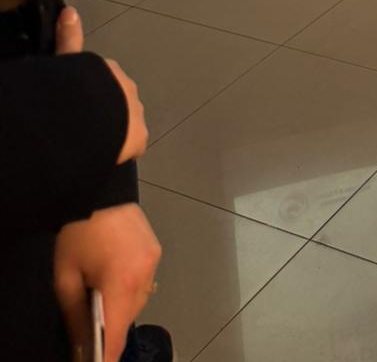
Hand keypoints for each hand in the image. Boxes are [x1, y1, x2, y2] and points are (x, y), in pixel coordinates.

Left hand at [54, 203, 161, 361]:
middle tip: (91, 327)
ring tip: (101, 298)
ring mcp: (154, 261)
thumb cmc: (79, 232)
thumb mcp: (66, 276)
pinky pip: (144, 282)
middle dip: (111, 327)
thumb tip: (81, 342)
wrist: (102, 187)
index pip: (118, 333)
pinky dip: (129, 289)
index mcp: (122, 283)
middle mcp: (145, 275)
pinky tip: (114, 280)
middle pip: (129, 318)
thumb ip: (74, 314)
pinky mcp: (155, 250)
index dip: (108, 355)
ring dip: (121, 307)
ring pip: (139, 301)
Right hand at [56, 10, 145, 162]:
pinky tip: (104, 156)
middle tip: (84, 125)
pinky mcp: (139, 137)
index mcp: (111, 71)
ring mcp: (137, 114)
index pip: (103, 80)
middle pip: (116, 100)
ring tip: (91, 141)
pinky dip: (119, 150)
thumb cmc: (77, 87)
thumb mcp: (70, 62)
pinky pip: (130, 145)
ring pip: (125, 122)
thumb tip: (70, 11)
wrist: (93, 115)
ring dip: (112, 130)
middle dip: (105, 111)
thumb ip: (70, 38)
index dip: (92, 92)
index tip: (82, 102)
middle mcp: (128, 89)